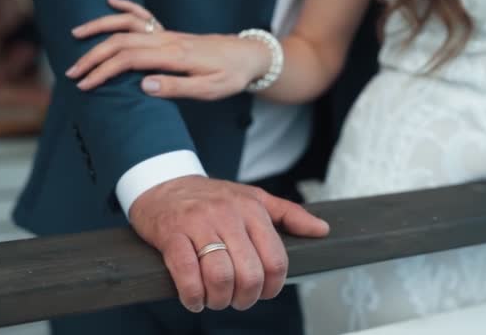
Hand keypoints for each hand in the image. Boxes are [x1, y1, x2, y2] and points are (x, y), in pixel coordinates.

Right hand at [66, 0, 270, 99]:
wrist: (248, 56)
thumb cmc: (230, 76)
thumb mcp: (208, 90)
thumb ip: (176, 88)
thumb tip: (143, 86)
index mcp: (173, 56)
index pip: (128, 60)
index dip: (103, 72)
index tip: (85, 85)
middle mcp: (167, 40)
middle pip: (120, 42)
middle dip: (93, 56)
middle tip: (72, 73)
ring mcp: (167, 34)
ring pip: (126, 25)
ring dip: (100, 29)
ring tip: (76, 37)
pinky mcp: (170, 34)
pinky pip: (143, 15)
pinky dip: (125, 7)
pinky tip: (109, 3)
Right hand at [129, 176, 328, 312]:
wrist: (164, 184)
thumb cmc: (210, 197)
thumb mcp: (254, 198)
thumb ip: (289, 214)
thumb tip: (322, 230)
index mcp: (252, 209)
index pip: (275, 260)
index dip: (272, 287)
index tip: (263, 292)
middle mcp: (227, 215)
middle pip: (250, 273)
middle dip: (245, 298)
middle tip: (236, 299)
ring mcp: (198, 224)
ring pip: (220, 276)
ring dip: (219, 299)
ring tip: (215, 299)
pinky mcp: (171, 235)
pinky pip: (186, 273)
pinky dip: (192, 295)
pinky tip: (194, 298)